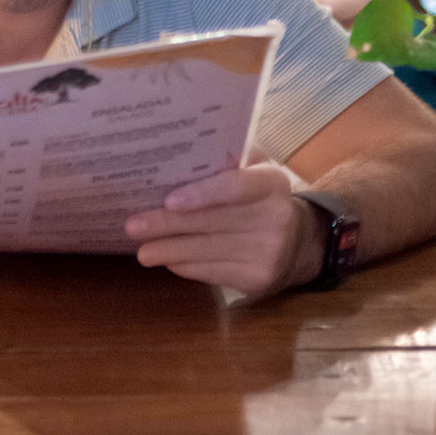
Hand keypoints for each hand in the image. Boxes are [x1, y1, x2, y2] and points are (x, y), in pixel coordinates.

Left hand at [125, 164, 326, 301]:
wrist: (302, 243)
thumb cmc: (264, 199)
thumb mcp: (258, 171)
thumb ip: (229, 159)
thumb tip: (180, 155)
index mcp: (272, 183)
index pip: (236, 187)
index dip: (202, 195)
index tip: (169, 201)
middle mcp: (275, 218)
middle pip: (213, 223)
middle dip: (168, 225)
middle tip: (134, 225)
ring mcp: (268, 253)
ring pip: (207, 252)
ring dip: (169, 251)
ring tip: (143, 250)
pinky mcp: (257, 279)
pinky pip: (212, 272)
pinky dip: (185, 266)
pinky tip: (168, 260)